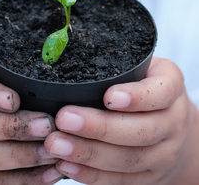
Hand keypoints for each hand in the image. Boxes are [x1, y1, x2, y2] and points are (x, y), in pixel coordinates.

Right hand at [0, 44, 63, 184]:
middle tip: (47, 126)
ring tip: (52, 152)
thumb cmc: (7, 70)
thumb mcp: (11, 54)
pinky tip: (49, 174)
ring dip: (19, 156)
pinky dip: (22, 180)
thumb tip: (61, 51)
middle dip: (11, 127)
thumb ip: (27, 53)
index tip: (14, 100)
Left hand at [43, 57, 198, 183]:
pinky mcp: (150, 177)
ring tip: (56, 144)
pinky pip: (121, 180)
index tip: (108, 96)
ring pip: (129, 160)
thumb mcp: (141, 66)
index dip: (136, 97)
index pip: (159, 93)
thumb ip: (116, 65)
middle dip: (99, 127)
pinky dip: (91, 175)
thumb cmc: (145, 85)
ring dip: (88, 153)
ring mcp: (164, 154)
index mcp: (171, 87)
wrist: (173, 124)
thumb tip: (66, 57)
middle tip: (64, 119)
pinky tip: (66, 165)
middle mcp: (173, 122)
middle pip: (141, 131)